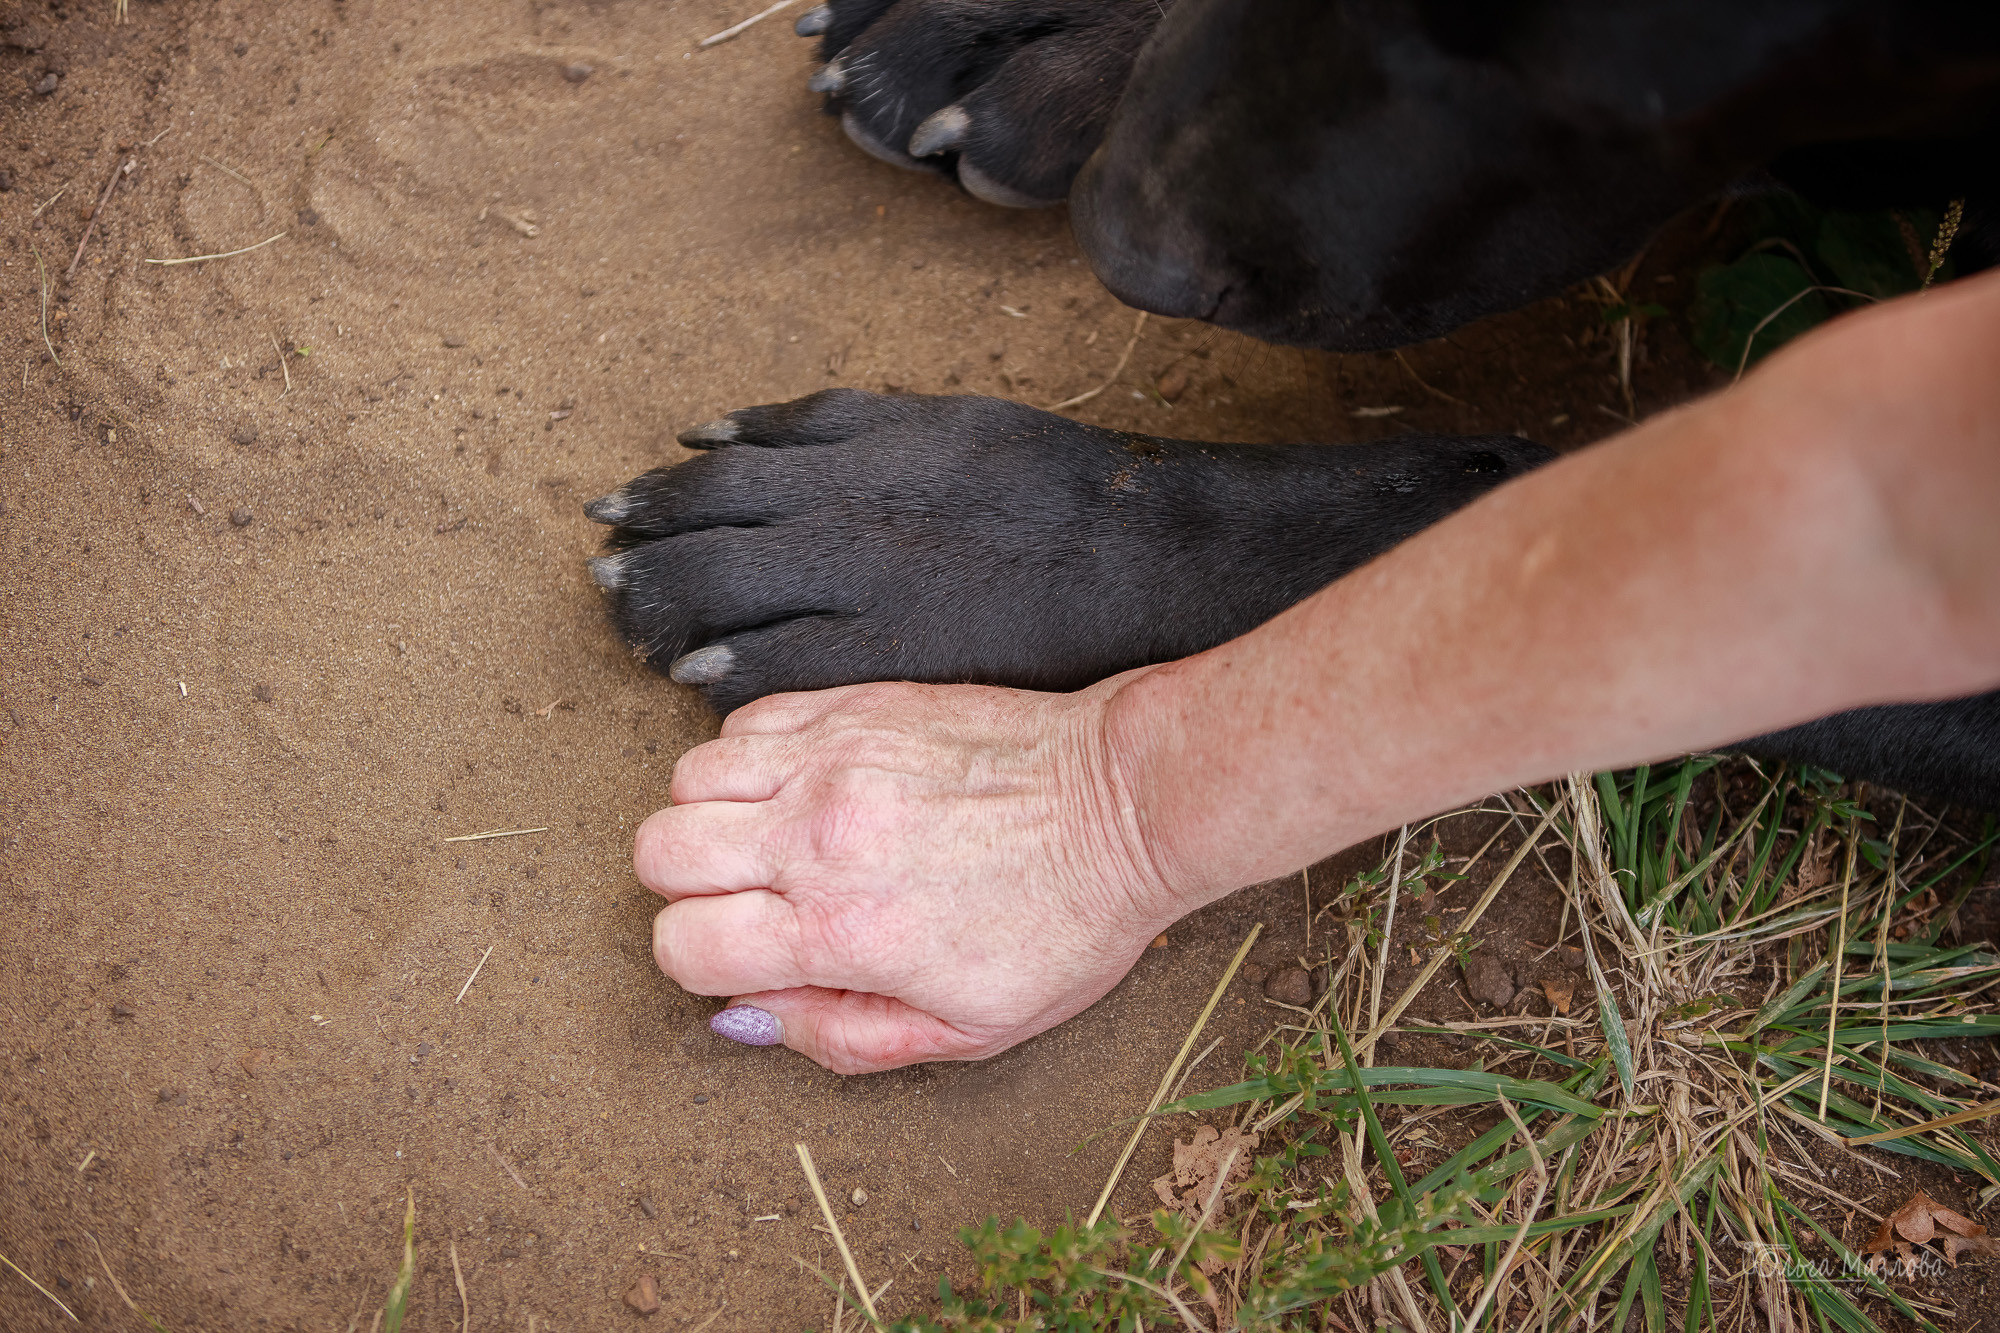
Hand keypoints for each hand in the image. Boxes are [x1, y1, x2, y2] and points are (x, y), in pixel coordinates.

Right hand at [636, 672, 1179, 1073]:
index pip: (680, 944)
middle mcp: (819, 836)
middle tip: (752, 901)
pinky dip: (750, 757)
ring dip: (712, 816)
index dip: (702, 965)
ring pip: (688, 777)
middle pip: (658, 851)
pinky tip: (801, 787)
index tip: (751, 961)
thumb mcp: (969, 1032)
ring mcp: (834, 758)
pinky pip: (746, 721)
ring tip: (774, 840)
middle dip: (688, 889)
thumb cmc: (1063, 922)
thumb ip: (841, 1038)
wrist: (1126, 802)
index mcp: (843, 930)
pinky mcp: (857, 705)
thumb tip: (744, 1017)